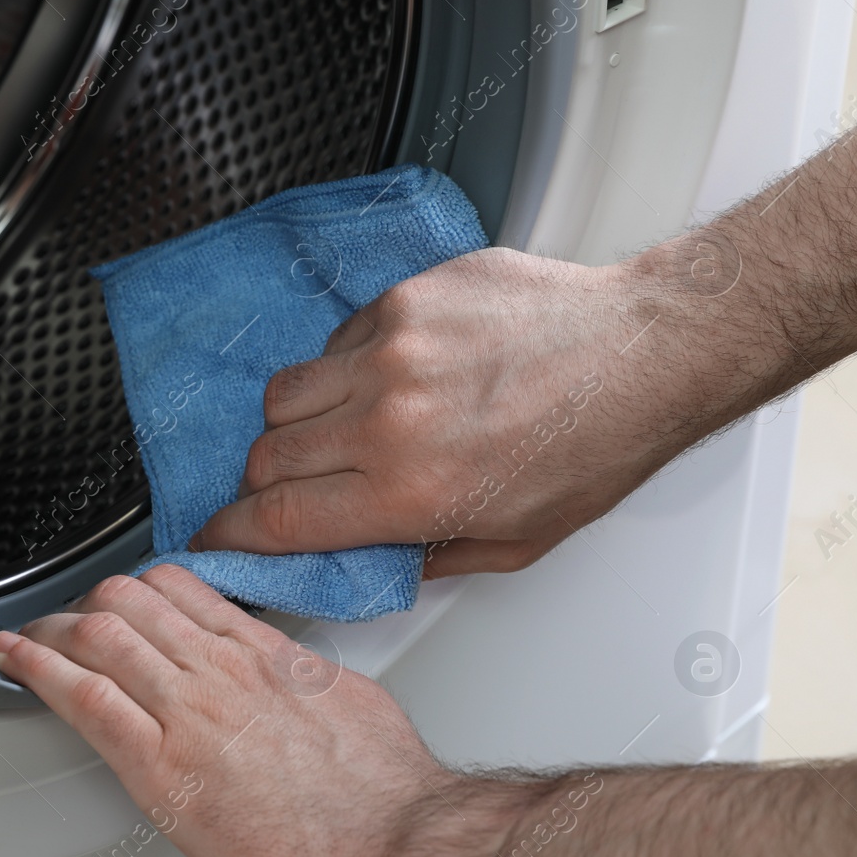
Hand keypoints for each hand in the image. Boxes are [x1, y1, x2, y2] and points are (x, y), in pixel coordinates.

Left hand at [0, 564, 504, 856]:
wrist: (401, 844)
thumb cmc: (390, 793)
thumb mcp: (349, 702)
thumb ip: (300, 682)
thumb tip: (288, 683)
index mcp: (264, 654)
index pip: (179, 588)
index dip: (132, 589)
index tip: (114, 601)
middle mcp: (221, 669)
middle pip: (128, 599)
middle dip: (82, 607)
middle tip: (61, 625)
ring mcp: (189, 711)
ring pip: (98, 632)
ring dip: (49, 631)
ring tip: (25, 640)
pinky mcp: (162, 766)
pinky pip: (84, 696)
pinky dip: (35, 668)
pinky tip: (11, 659)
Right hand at [190, 247, 695, 575]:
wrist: (643, 353)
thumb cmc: (593, 449)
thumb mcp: (513, 543)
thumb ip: (425, 556)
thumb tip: (369, 556)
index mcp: (409, 492)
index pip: (277, 517)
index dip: (229, 534)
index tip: (212, 538)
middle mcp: (387, 419)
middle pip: (266, 454)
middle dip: (265, 482)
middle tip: (290, 488)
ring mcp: (391, 349)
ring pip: (285, 393)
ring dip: (295, 423)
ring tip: (339, 430)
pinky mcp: (403, 299)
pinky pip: (334, 342)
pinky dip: (343, 368)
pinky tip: (389, 378)